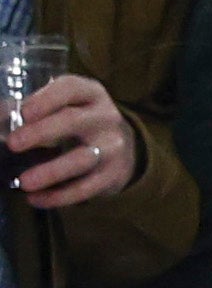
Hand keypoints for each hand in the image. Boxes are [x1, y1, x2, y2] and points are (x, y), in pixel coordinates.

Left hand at [6, 70, 135, 208]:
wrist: (123, 147)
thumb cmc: (79, 122)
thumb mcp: (64, 106)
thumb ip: (31, 110)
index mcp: (90, 94)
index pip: (70, 89)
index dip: (46, 99)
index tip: (23, 112)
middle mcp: (106, 117)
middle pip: (73, 121)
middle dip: (41, 133)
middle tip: (13, 144)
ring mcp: (113, 147)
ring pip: (82, 159)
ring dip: (51, 172)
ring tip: (24, 182)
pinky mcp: (114, 175)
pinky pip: (86, 188)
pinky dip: (59, 196)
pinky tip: (36, 199)